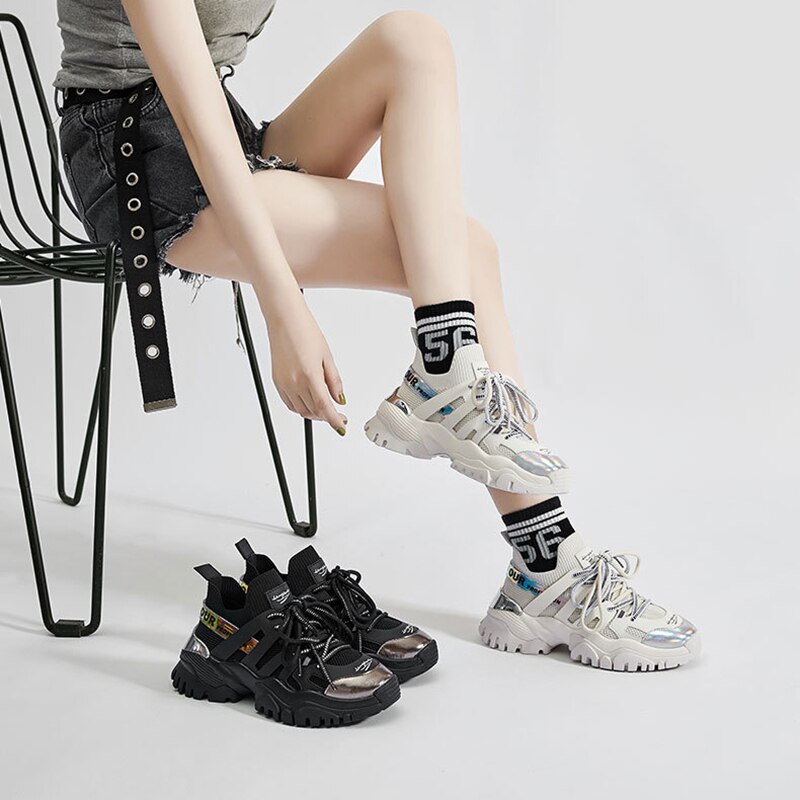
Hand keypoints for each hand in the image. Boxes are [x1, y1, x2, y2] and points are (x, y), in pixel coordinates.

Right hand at [265, 292, 346, 434]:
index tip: (342, 426)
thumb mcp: (327, 356)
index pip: (324, 407)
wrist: (285, 319)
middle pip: (313, 411)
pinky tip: (309, 403)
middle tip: (338, 416)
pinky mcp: (276, 381)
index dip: (334, 420)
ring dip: (314, 414)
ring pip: (300, 410)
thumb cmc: (306, 332)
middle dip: (326, 417)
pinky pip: (289, 403)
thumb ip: (334, 381)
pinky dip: (300, 408)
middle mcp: (294, 382)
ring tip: (325, 409)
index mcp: (310, 375)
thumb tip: (340, 399)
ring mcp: (283, 383)